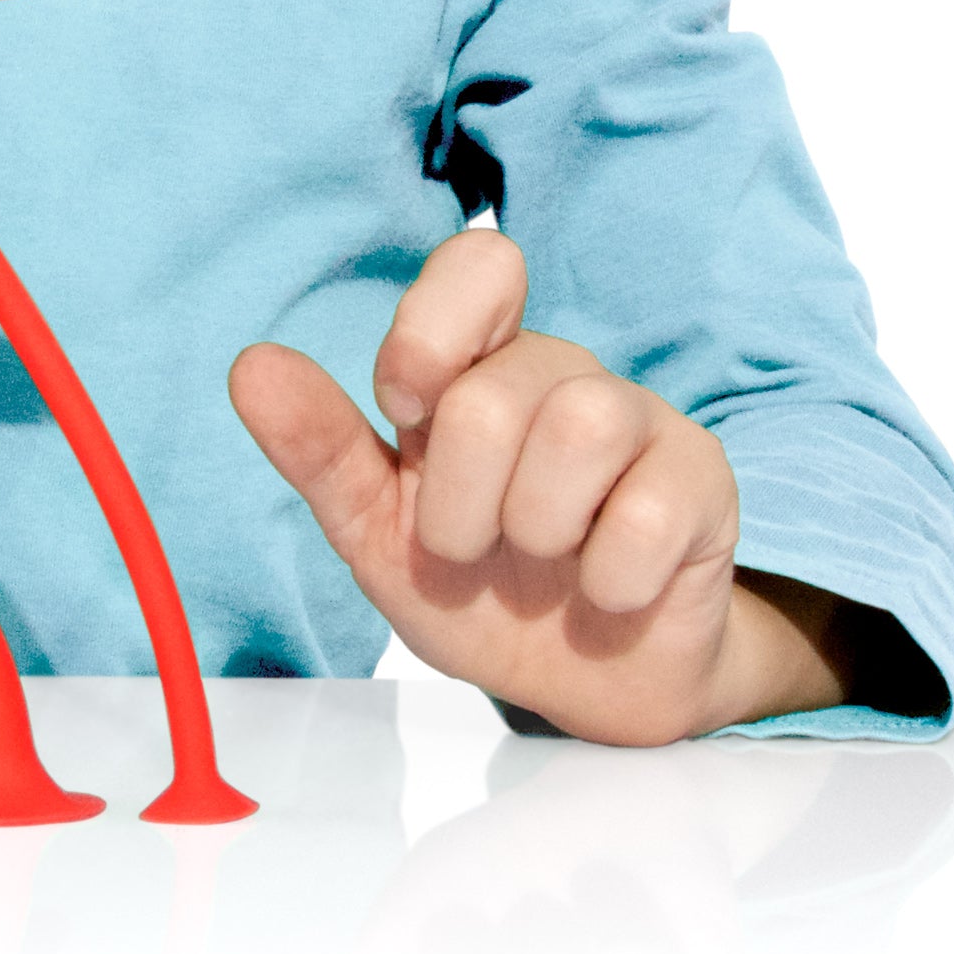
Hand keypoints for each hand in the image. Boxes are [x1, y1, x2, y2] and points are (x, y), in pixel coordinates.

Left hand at [230, 230, 853, 743]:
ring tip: (545, 566)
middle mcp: (559, 375)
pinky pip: (651, 510)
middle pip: (495, 391)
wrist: (589, 690)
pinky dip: (610, 578)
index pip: (479, 263)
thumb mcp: (379, 533)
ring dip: (538, 530)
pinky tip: (606, 592)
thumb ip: (319, 449)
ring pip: (582, 425)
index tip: (407, 409)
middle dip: (463, 504)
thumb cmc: (480, 591)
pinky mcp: (703, 482)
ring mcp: (640, 420)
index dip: (431, 334)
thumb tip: (251, 366)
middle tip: (476, 550)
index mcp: (476, 367)